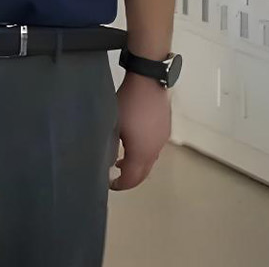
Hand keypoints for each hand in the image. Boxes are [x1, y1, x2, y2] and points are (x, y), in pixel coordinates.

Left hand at [110, 74, 170, 189]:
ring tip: (119, 163)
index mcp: (141, 153)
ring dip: (136, 166)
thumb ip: (109, 146)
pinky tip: (132, 146)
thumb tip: (104, 159)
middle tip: (115, 179)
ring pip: (150, 162)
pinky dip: (142, 155)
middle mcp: (155, 150)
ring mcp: (162, 140)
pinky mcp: (164, 130)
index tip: (109, 185)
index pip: (132, 178)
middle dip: (129, 179)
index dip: (120, 185)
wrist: (148, 84)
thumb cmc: (127, 104)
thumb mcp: (112, 126)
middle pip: (143, 173)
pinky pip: (153, 150)